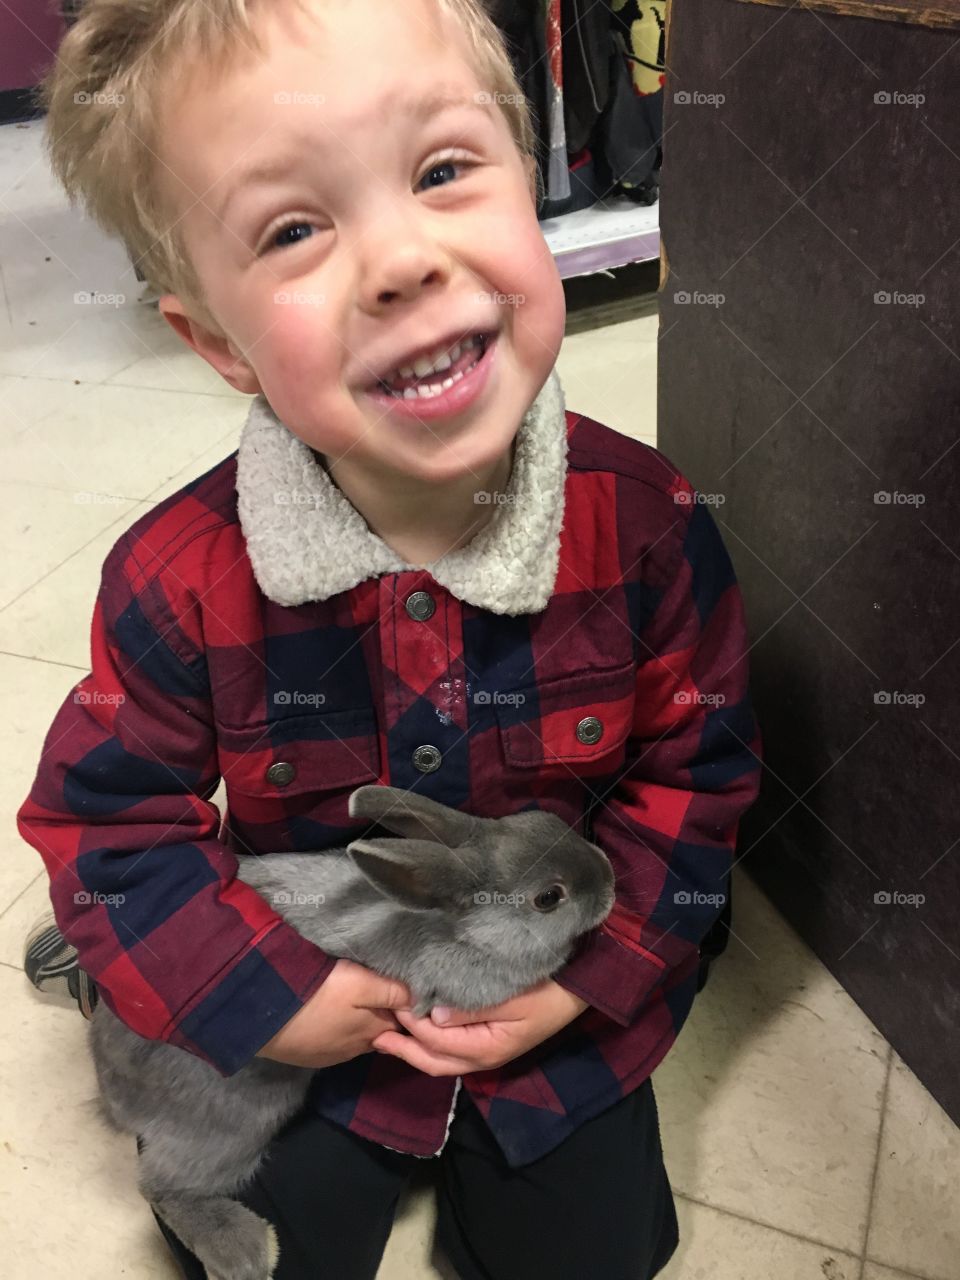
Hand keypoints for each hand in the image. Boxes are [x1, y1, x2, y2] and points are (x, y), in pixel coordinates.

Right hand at [256, 958, 413, 1068]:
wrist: (264, 1015)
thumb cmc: (318, 994)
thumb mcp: (360, 983)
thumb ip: (393, 991)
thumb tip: (423, 1001)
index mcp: (374, 1030)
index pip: (405, 1024)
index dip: (410, 1010)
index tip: (412, 993)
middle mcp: (358, 1048)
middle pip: (382, 1032)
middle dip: (387, 1017)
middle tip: (386, 994)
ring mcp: (333, 1054)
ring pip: (359, 1039)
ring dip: (362, 1025)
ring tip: (359, 1004)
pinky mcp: (312, 1055)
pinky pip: (336, 1044)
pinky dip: (340, 1031)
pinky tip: (334, 1018)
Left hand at [371, 979, 589, 1076]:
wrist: (579, 988)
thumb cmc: (549, 990)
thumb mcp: (512, 999)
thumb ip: (472, 1009)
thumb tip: (433, 1015)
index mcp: (486, 1048)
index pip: (436, 1040)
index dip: (411, 1024)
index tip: (390, 1002)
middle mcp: (483, 1056)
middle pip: (434, 1060)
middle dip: (404, 1049)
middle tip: (375, 1033)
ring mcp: (486, 1051)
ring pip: (441, 1059)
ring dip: (414, 1048)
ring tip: (388, 1034)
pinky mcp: (489, 1040)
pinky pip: (451, 1049)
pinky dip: (430, 1043)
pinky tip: (419, 1029)